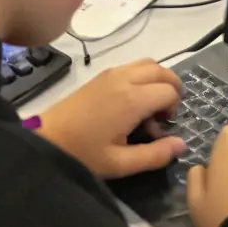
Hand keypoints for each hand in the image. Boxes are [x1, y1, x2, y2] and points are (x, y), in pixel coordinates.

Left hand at [38, 59, 185, 177]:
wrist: (45, 139)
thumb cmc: (83, 153)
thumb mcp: (120, 163)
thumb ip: (154, 155)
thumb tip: (182, 144)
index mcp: (132, 99)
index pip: (169, 91)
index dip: (173, 108)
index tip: (161, 128)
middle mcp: (124, 78)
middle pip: (162, 70)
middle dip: (171, 88)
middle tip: (163, 114)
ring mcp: (111, 73)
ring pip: (147, 63)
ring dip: (157, 79)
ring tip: (149, 106)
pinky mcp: (101, 74)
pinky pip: (132, 65)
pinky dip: (142, 76)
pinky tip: (131, 101)